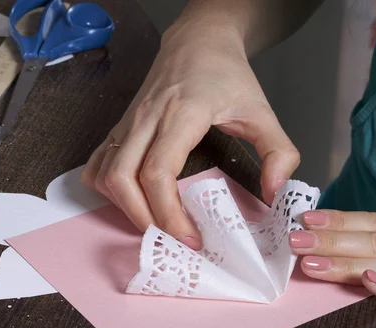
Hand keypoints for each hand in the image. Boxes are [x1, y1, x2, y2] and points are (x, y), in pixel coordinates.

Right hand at [81, 17, 298, 248]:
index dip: (169, 213)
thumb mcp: (263, 109)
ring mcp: (127, 123)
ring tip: (154, 223)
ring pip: (105, 174)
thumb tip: (272, 193)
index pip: (158, 172)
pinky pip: (97, 164)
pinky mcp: (118, 126)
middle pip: (122, 179)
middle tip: (171, 239)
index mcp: (182, 114)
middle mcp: (146, 119)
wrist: (196, 41)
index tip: (191, 237)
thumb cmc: (226, 74)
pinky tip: (128, 198)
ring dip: (124, 207)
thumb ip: (278, 152)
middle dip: (143, 219)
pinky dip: (105, 189)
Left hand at [291, 210, 375, 301]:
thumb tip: (308, 236)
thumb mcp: (372, 248)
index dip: (338, 220)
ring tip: (310, 264)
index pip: (369, 223)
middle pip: (370, 243)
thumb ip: (351, 243)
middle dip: (331, 242)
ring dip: (344, 264)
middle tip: (296, 241)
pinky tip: (367, 279)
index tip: (306, 218)